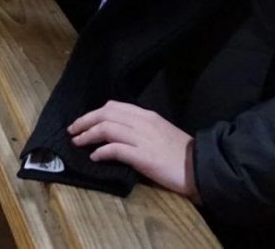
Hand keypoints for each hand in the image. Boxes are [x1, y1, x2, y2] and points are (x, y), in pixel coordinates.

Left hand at [68, 100, 200, 201]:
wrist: (202, 168)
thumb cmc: (180, 153)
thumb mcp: (159, 132)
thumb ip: (139, 128)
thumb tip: (115, 131)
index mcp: (146, 115)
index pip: (113, 107)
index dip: (93, 113)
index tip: (81, 122)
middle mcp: (143, 122)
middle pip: (105, 114)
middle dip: (84, 121)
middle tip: (72, 131)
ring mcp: (143, 139)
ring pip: (107, 128)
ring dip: (88, 135)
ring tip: (77, 143)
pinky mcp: (144, 156)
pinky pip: (116, 149)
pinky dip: (101, 151)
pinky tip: (95, 157)